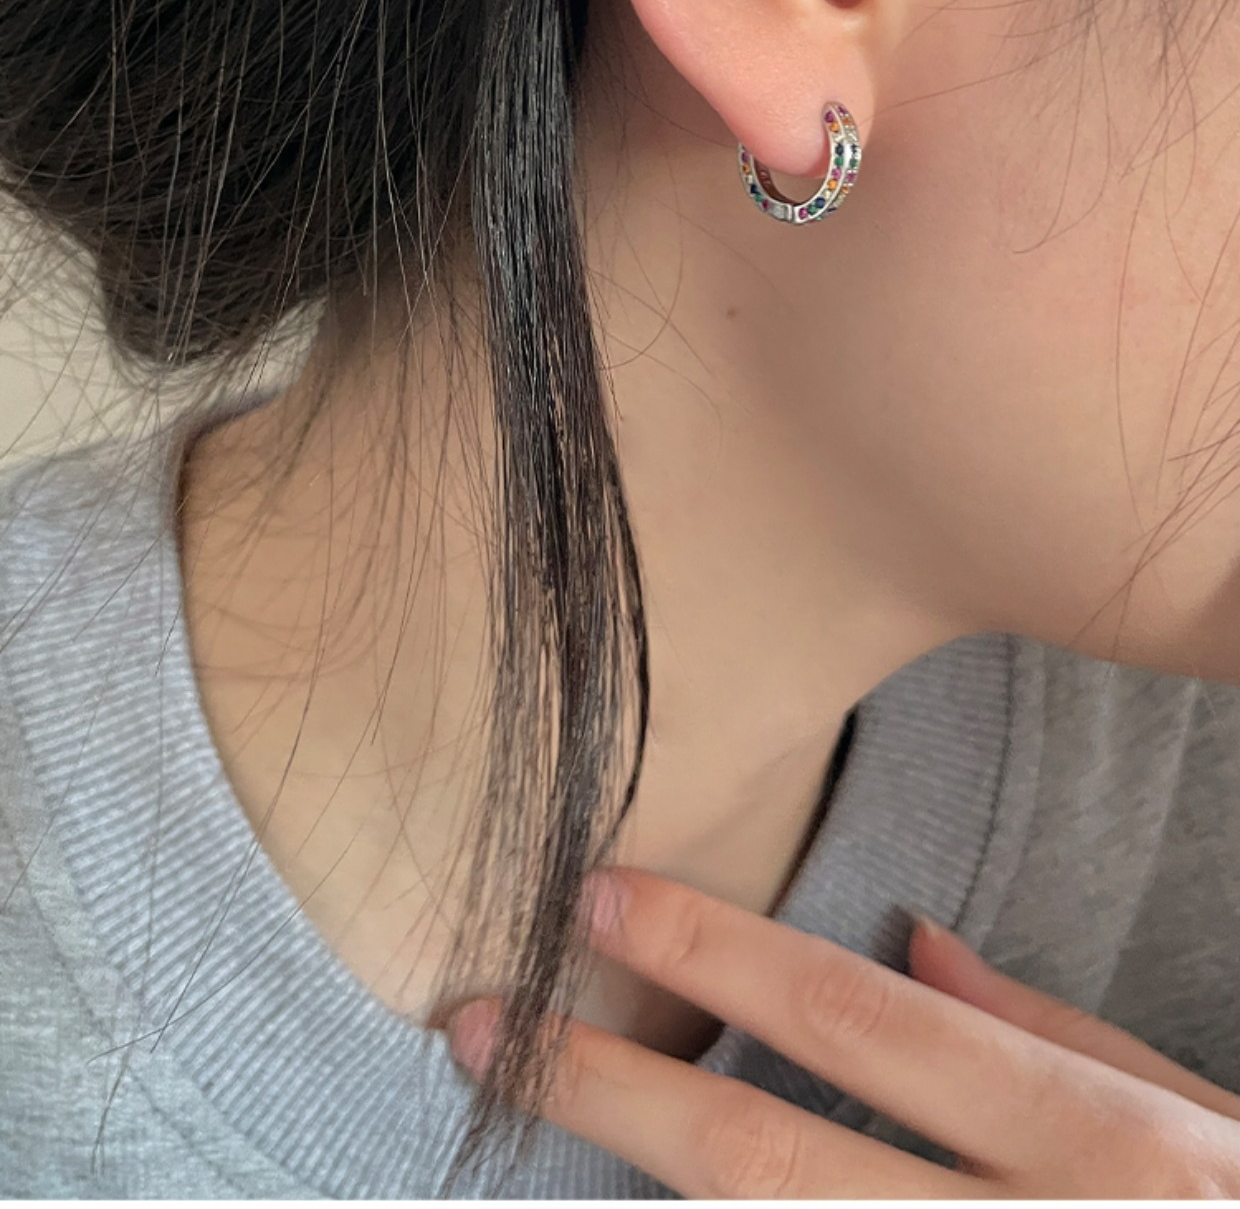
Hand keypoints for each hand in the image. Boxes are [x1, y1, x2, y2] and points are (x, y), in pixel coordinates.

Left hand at [448, 866, 1239, 1197]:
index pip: (858, 1022)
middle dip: (607, 1090)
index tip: (598, 893)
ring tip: (516, 1120)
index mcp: (1092, 1145)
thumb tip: (914, 947)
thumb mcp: (1198, 1116)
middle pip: (763, 1165)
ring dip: (625, 1208)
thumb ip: (1055, 1031)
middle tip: (483, 1026)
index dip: (712, 954)